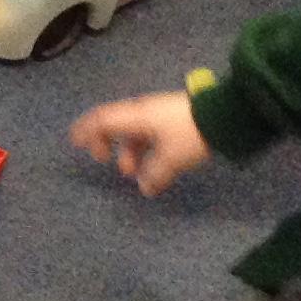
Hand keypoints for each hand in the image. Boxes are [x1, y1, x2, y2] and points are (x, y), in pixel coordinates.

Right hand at [69, 90, 210, 195]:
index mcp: (135, 117)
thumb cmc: (189, 133)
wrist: (224, 115)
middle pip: (113, 123)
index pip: (102, 121)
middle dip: (104, 141)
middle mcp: (141, 112)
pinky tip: (153, 165)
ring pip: (132, 131)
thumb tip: (145, 188)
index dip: (86, 131)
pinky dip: (144, 148)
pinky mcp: (172, 118)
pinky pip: (147, 133)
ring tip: (133, 172)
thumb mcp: (172, 158)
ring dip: (127, 150)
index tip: (75, 143)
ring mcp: (157, 114)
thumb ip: (154, 174)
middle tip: (103, 159)